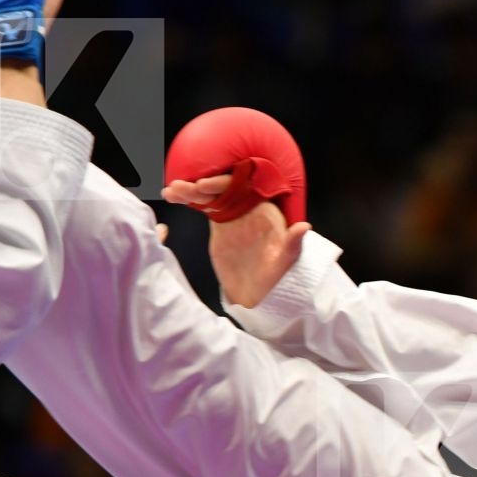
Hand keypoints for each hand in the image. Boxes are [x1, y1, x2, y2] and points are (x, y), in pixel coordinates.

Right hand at [163, 175, 310, 306]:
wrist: (256, 292)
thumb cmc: (276, 276)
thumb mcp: (286, 260)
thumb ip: (293, 243)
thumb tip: (305, 227)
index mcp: (266, 210)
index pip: (246, 189)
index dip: (226, 184)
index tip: (206, 185)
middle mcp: (249, 207)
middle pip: (225, 188)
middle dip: (203, 185)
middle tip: (184, 188)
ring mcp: (233, 213)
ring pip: (211, 195)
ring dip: (190, 190)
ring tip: (172, 191)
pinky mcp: (220, 222)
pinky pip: (203, 205)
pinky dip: (187, 200)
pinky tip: (171, 196)